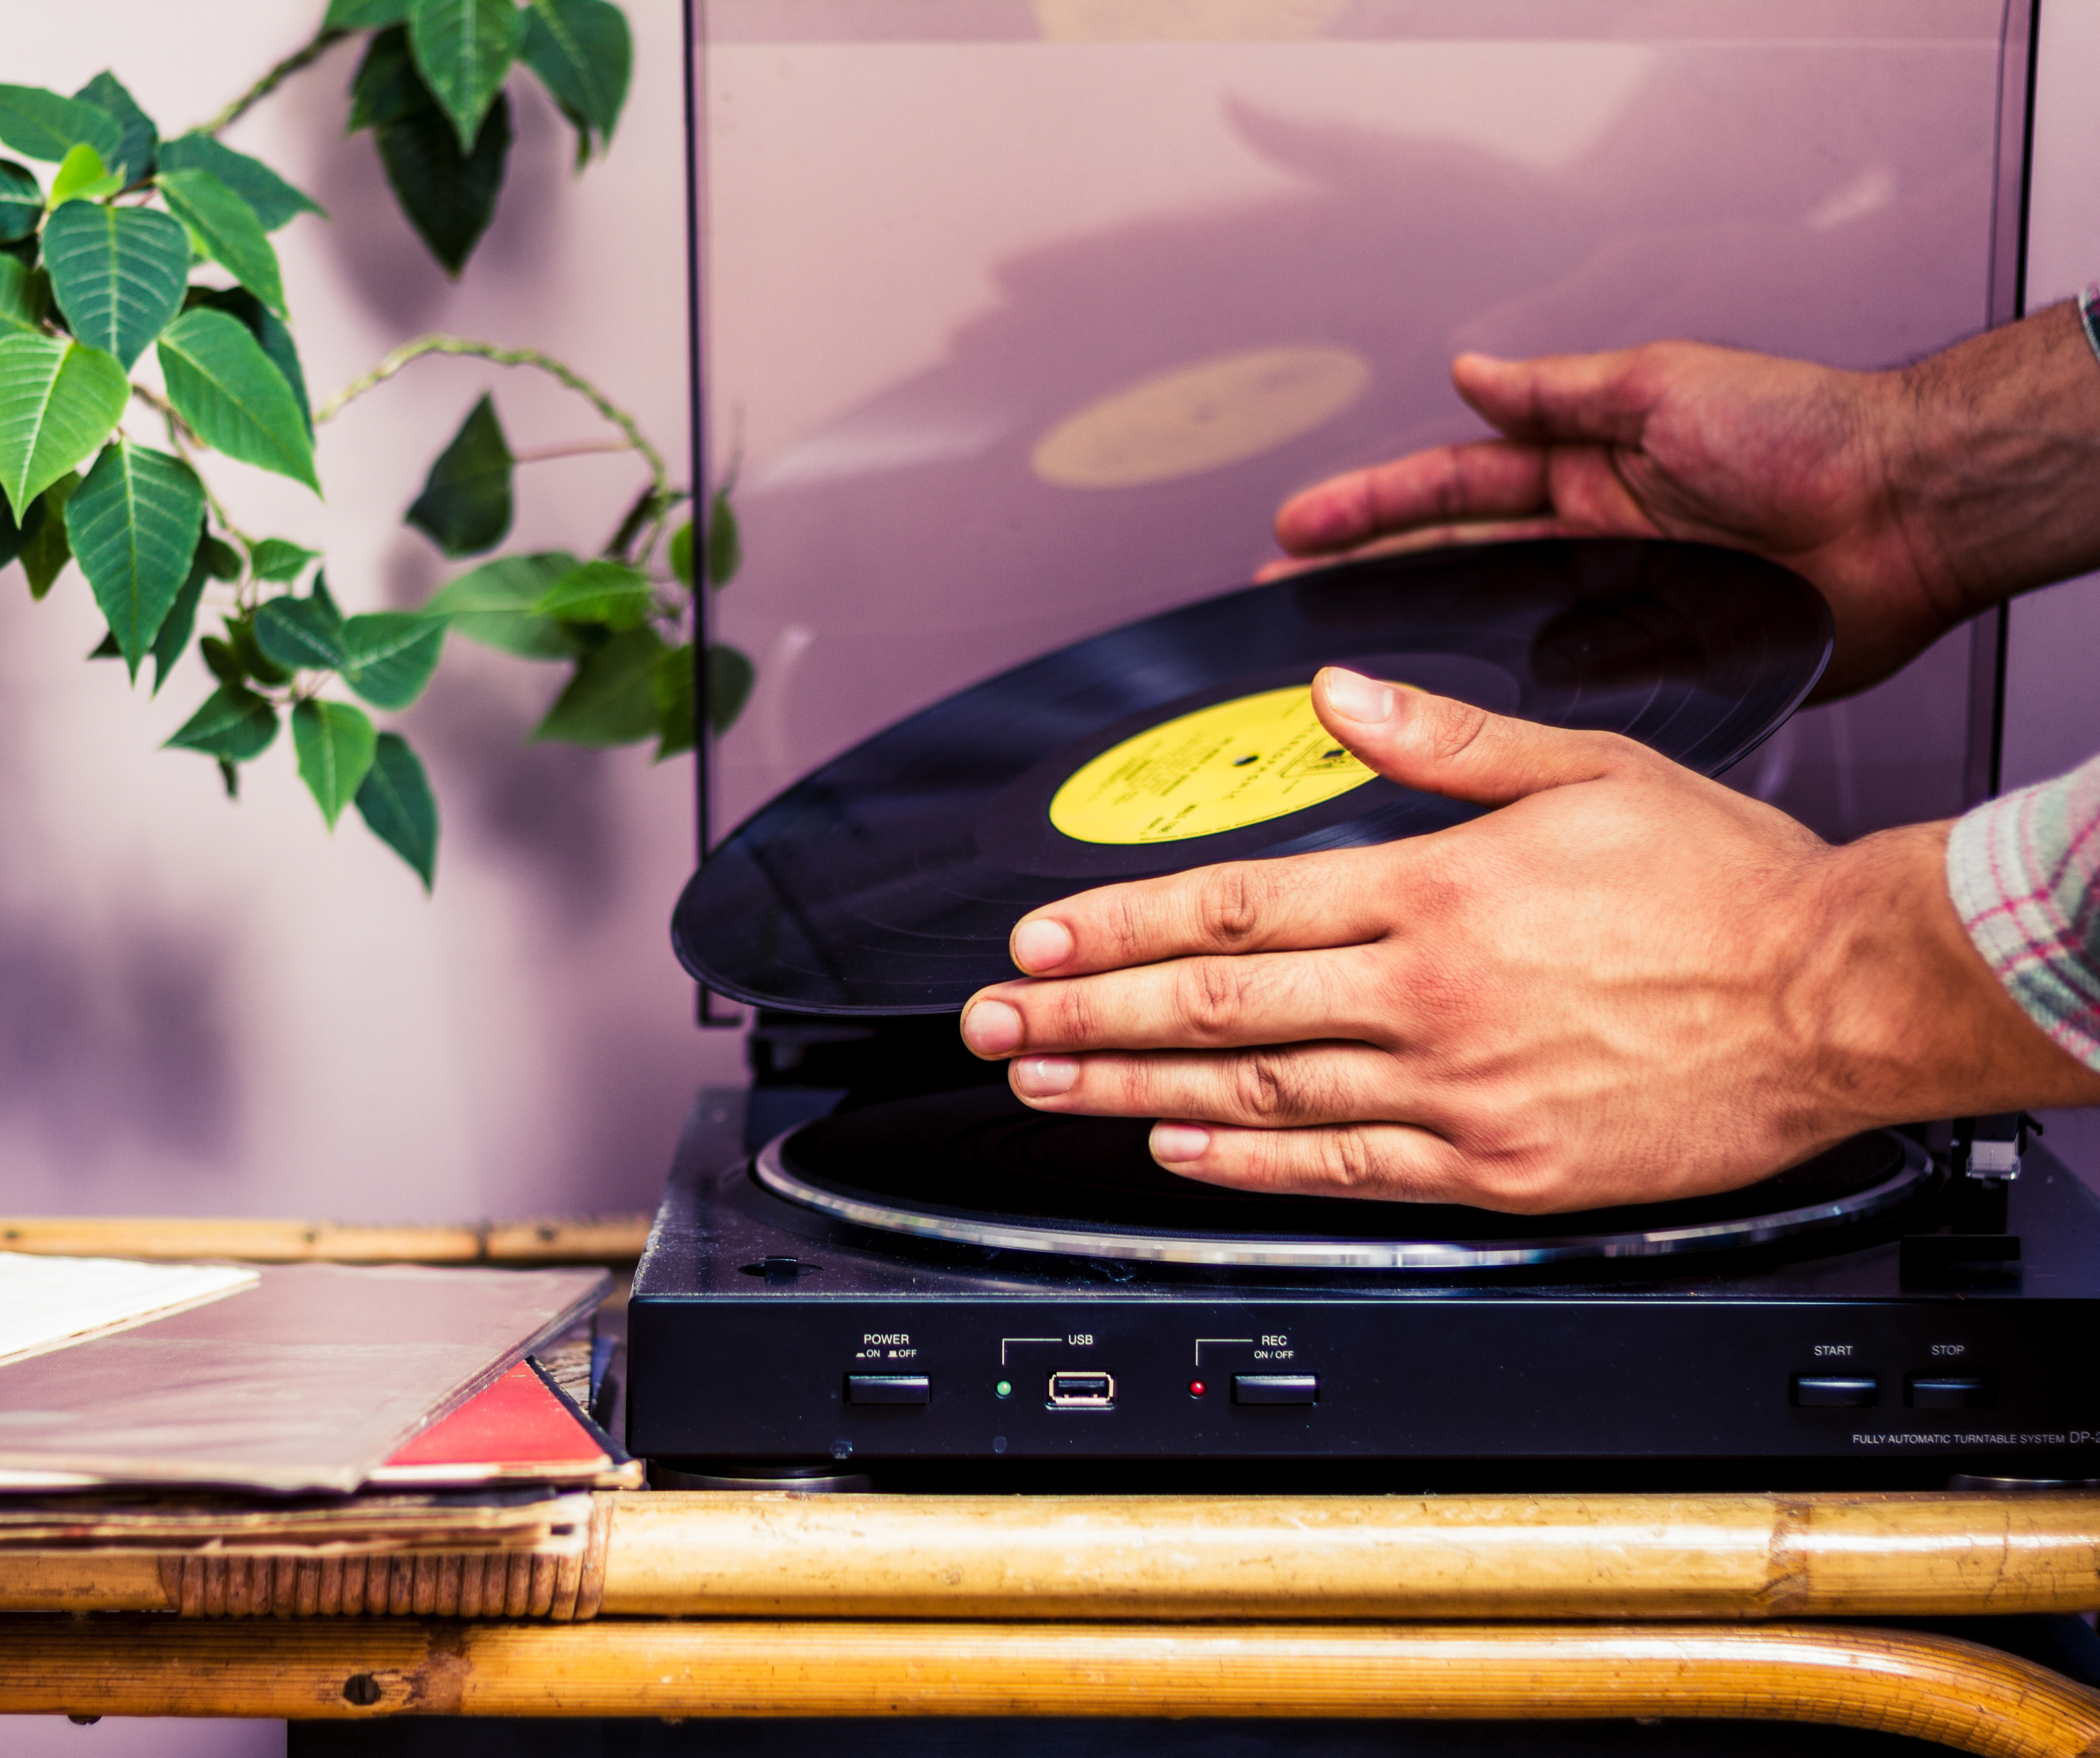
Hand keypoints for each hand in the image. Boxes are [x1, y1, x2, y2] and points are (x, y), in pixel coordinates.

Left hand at [956, 669, 2099, 1212]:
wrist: (1844, 994)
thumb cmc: (1726, 881)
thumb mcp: (1584, 766)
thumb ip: (1440, 735)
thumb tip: (1330, 687)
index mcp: (1435, 888)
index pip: (1234, 902)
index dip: (1116, 923)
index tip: (1035, 938)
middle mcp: (1427, 994)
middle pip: (1216, 1002)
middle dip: (1086, 1012)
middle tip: (992, 1023)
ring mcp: (1458, 1090)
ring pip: (1258, 1092)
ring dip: (1135, 1088)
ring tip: (1047, 1085)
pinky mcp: (1498, 1168)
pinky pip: (1345, 1172)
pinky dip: (1249, 1166)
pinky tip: (1176, 1149)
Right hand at [1266, 306, 2099, 697]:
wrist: (1909, 513)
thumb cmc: (1810, 434)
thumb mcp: (1666, 384)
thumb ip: (1561, 389)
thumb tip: (1472, 373)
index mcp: (1586, 469)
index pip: (1450, 488)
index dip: (1370, 506)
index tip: (1300, 526)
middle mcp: (1592, 539)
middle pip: (1453, 563)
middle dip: (1365, 579)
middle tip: (1289, 598)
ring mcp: (1620, 605)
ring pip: (1498, 633)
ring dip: (1426, 651)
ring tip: (1351, 674)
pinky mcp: (1663, 664)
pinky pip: (1572, 693)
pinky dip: (1518, 711)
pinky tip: (1468, 730)